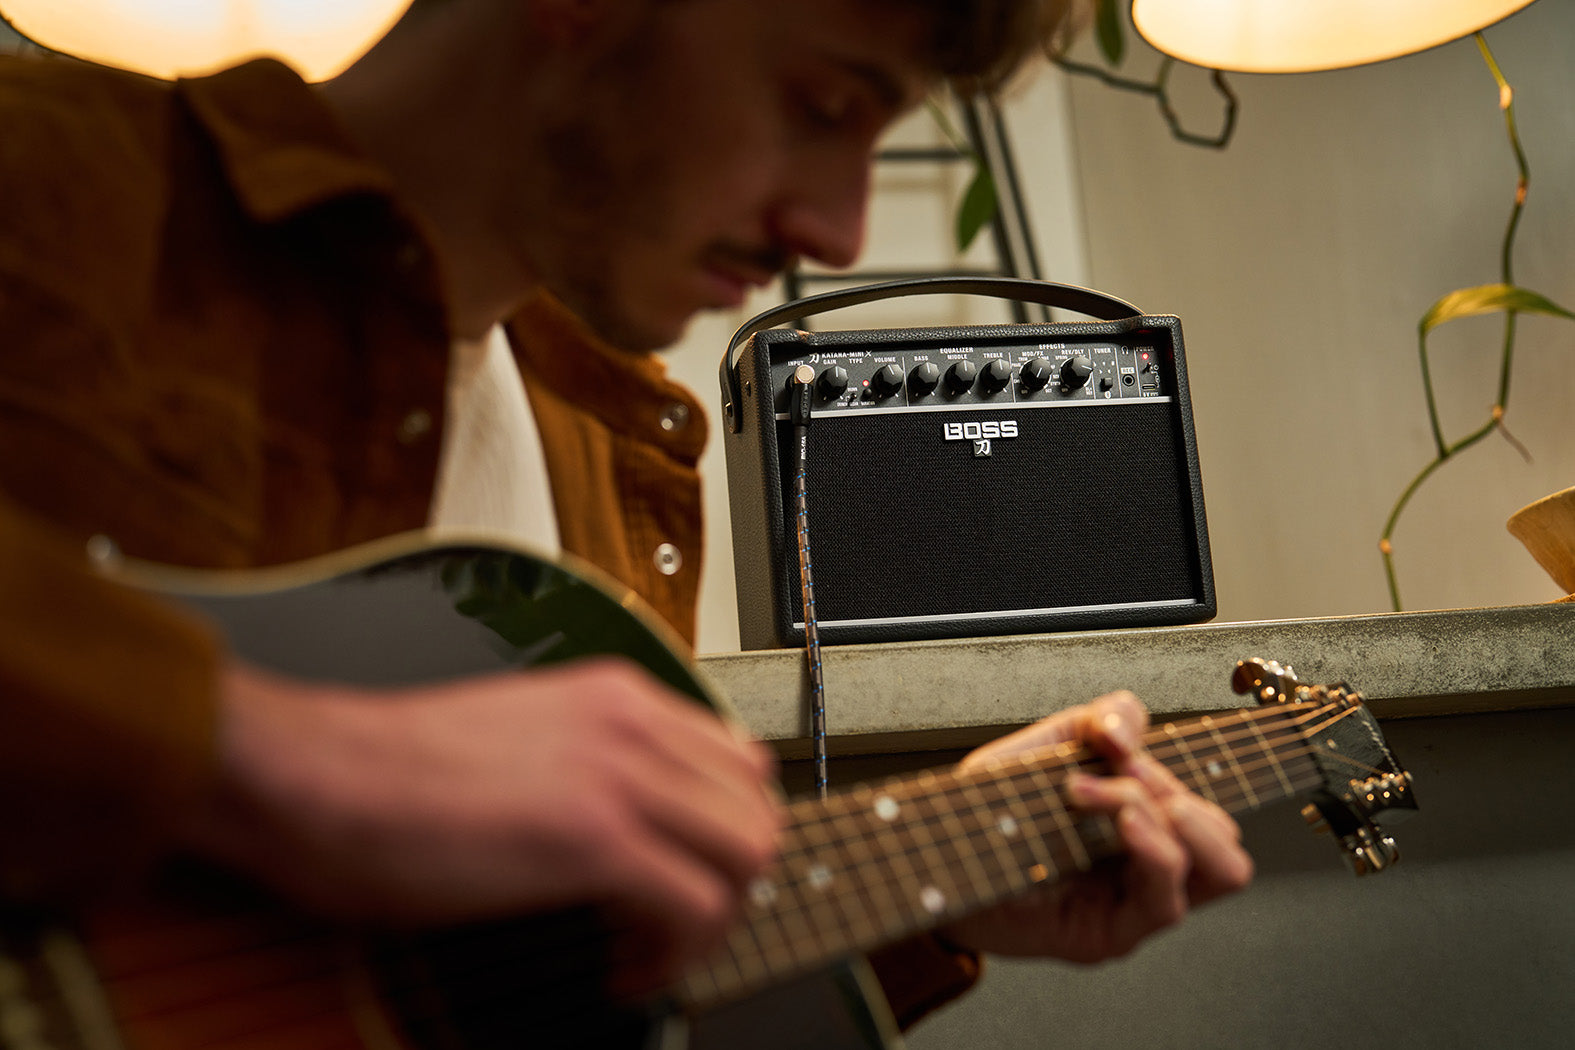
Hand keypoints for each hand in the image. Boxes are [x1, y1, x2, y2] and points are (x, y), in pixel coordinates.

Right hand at [183, 658, 781, 993]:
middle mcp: (632, 724)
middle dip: (731, 884)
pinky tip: (623, 970)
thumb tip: (621, 828)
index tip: (685, 880)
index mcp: (614, 698)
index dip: (721, 836)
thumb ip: (584, 765)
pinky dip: (676, 954)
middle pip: (757, 809)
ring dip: (713, 922)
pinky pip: (698, 904)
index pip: (736, 761)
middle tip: (673, 929)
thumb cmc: (384, 773)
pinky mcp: (595, 837)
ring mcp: (619, 776)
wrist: (312, 775)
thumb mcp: (515, 742)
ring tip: (646, 953)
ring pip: (748, 854)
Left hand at [937, 691, 1251, 962]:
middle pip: (1224, 835)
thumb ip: (1096, 722)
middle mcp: (1145, 866)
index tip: (1112, 740)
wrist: (934, 864)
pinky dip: (1156, 851)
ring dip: (1174, 819)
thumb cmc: (989, 814)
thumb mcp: (1044, 748)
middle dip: (1174, 789)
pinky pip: (1166, 902)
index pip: (1201, 796)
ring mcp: (1134, 903)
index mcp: (1140, 822)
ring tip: (1119, 802)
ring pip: (1222, 870)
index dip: (1171, 759)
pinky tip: (1125, 824)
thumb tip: (1127, 727)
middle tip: (1117, 775)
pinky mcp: (1112, 934)